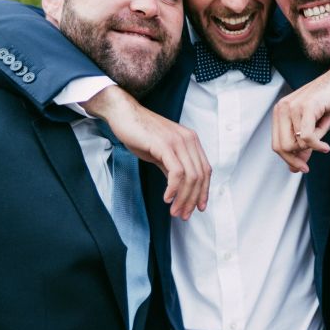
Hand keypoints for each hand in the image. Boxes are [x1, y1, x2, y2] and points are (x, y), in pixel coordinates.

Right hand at [84, 86, 211, 219]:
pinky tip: (166, 198)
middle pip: (200, 176)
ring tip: (175, 211)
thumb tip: (180, 188)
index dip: (203, 192)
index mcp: (191, 140)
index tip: (198, 208)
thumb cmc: (140, 132)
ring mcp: (178, 141)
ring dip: (183, 198)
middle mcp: (188, 139)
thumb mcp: (162, 151)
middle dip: (192, 199)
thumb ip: (173, 167)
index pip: (205, 170)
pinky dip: (173, 188)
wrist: (124, 114)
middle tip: (183, 215)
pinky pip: (176, 172)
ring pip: (190, 176)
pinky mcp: (165, 144)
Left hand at [272, 48, 329, 171]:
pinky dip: (318, 145)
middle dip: (298, 158)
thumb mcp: (315, 128)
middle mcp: (282, 108)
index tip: (302, 168)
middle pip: (282, 147)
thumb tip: (294, 168)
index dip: (289, 160)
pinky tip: (326, 145)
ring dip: (315, 143)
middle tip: (313, 159)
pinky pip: (307, 137)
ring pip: (297, 143)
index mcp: (280, 111)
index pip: (276, 144)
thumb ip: (303, 146)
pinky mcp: (307, 107)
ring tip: (324, 126)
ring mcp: (293, 106)